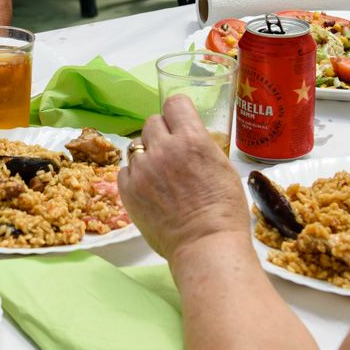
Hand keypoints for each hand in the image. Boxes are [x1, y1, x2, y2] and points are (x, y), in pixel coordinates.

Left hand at [117, 96, 250, 259]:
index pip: (174, 103)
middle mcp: (164, 149)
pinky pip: (126, 169)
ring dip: (148, 155)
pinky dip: (136, 175)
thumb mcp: (224, 167)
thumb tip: (190, 137)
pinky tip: (150, 189)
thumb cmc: (224, 211)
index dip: (178, 112)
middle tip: (172, 153)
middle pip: (152, 122)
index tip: (180, 122)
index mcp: (191, 139)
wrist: (205, 245)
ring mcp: (142, 169)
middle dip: (162, 134)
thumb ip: (202, 145)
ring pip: (137, 146)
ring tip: (161, 176)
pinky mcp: (128, 189)